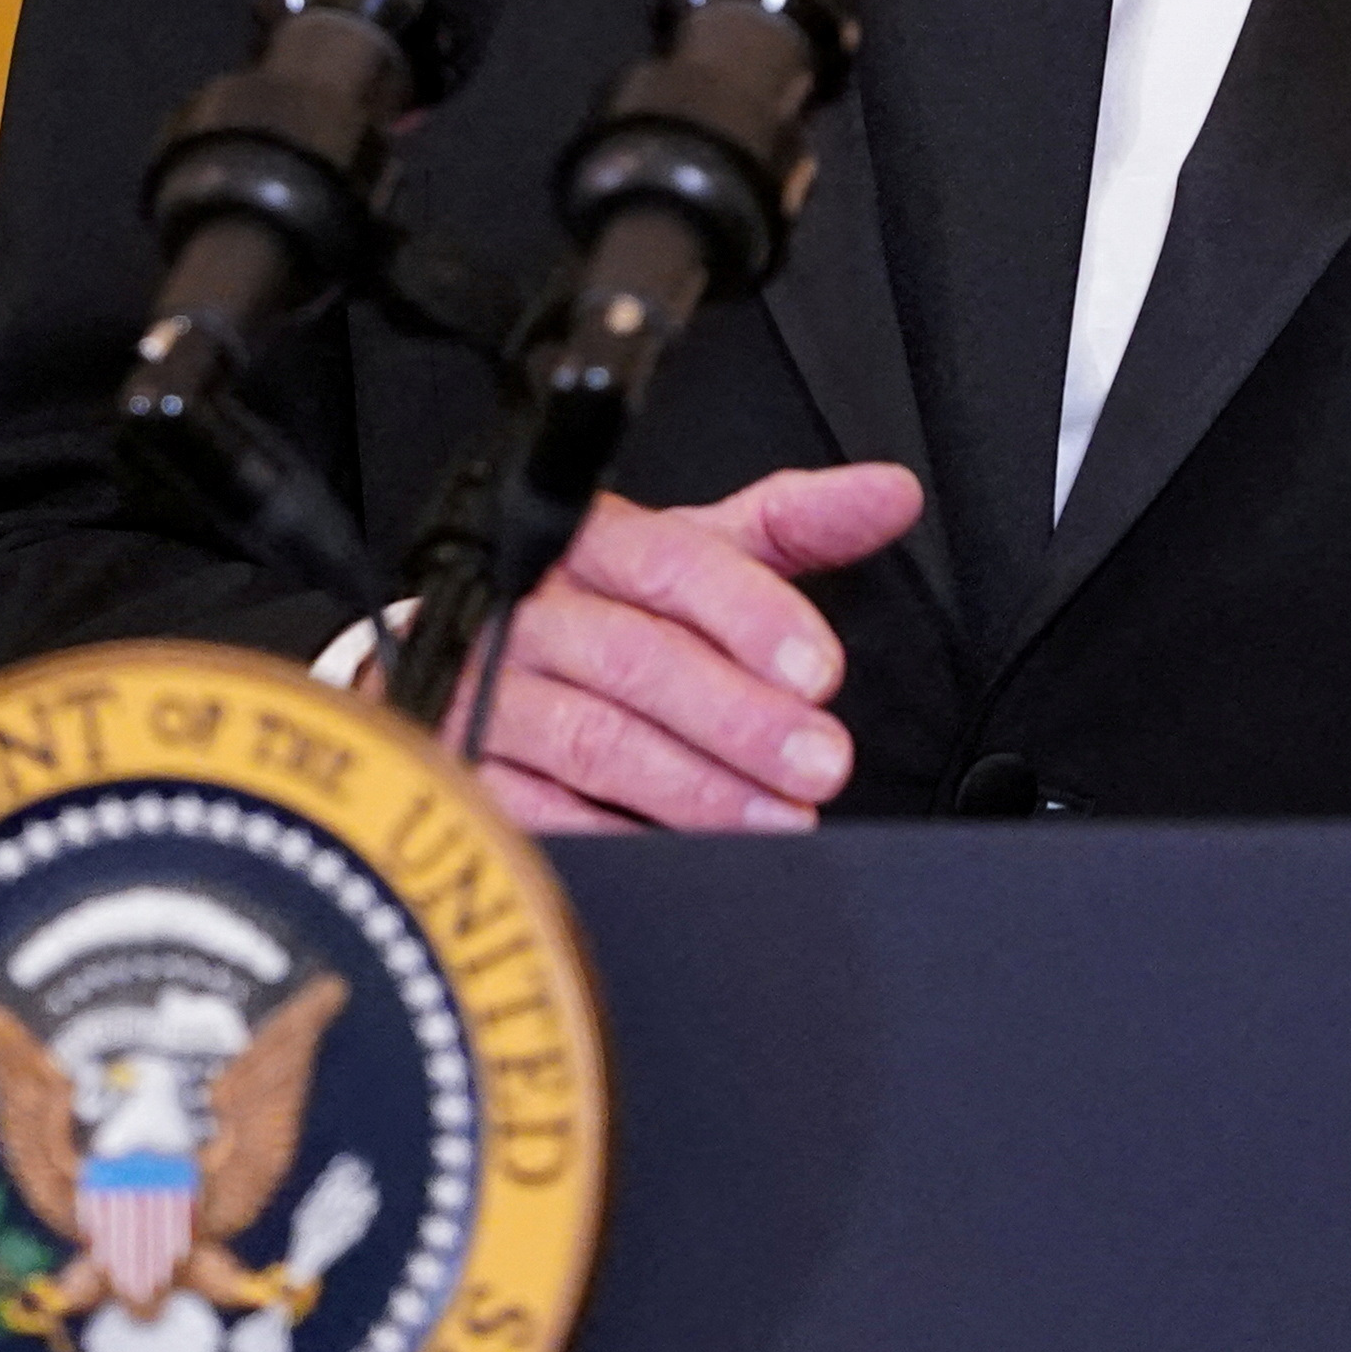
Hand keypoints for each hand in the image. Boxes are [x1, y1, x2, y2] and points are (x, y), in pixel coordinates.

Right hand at [465, 462, 924, 835]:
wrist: (456, 666)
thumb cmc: (598, 610)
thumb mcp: (690, 555)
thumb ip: (790, 526)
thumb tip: (893, 494)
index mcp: (593, 542)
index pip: (674, 562)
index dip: (751, 614)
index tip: (819, 671)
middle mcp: (531, 606)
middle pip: (637, 656)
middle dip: (740, 717)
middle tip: (820, 764)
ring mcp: (487, 690)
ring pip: (592, 738)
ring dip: (695, 788)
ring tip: (778, 819)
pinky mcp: (461, 768)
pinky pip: (538, 809)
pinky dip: (616, 836)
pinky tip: (683, 857)